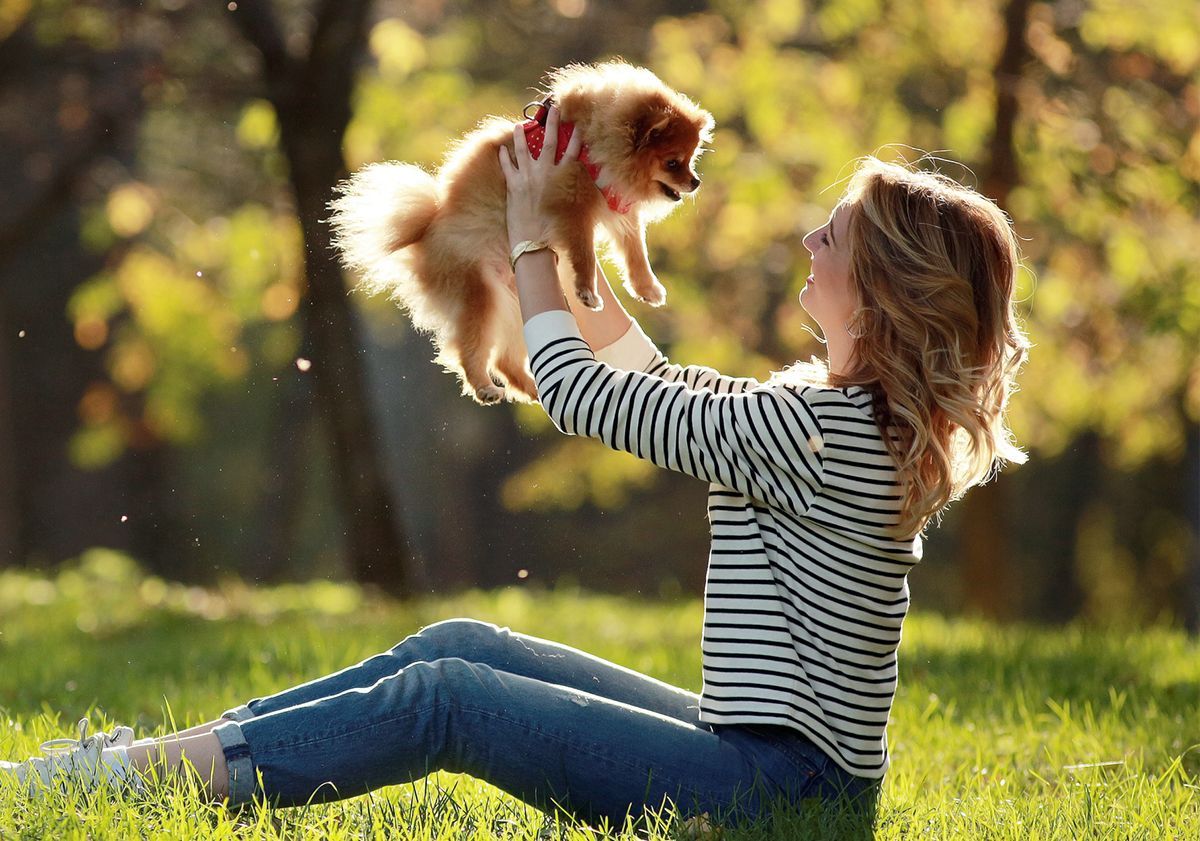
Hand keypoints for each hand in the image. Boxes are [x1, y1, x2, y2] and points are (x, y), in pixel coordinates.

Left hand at [497, 104, 583, 247]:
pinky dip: (504, 157)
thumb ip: (585, 197)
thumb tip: (597, 191)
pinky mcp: (513, 187)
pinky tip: (501, 148)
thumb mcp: (577, 212)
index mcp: (563, 178)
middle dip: (552, 123)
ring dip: (521, 136)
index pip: (573, 151)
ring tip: (519, 125)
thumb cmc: (560, 233)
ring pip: (524, 150)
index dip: (576, 137)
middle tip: (552, 109)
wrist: (536, 243)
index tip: (577, 124)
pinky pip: (507, 167)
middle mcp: (546, 173)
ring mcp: (528, 178)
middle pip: (550, 142)